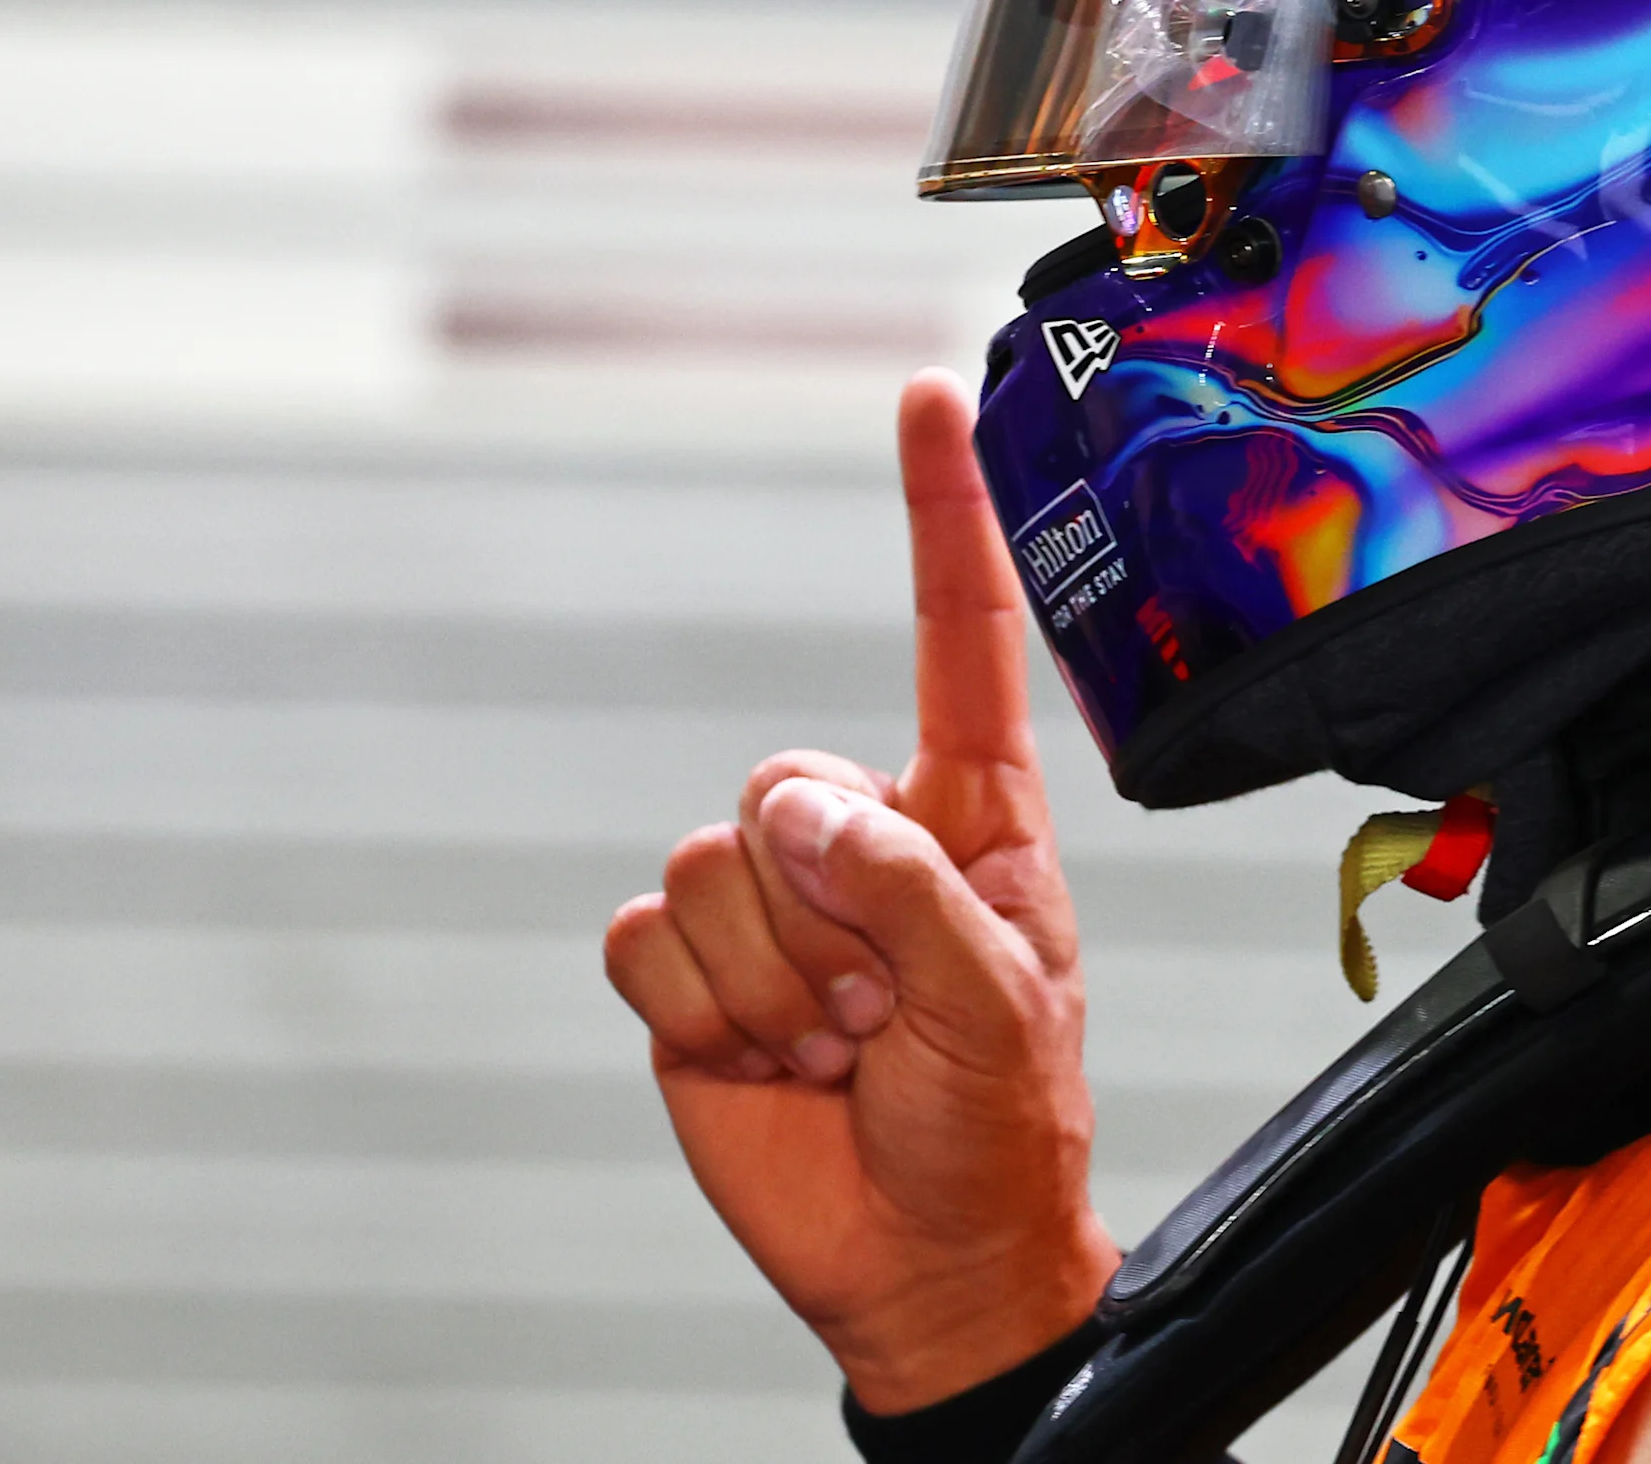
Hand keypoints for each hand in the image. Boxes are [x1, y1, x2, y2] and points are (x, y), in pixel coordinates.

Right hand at [603, 368, 1120, 1409]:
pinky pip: (647, 940)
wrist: (920, 1258)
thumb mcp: (1003, 1001)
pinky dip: (703, 1014)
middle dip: (830, 916)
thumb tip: (796, 813)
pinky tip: (767, 1061)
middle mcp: (865, 833)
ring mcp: (769, 900)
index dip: (941, 515)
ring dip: (777, 983)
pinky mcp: (689, 970)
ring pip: (711, 868)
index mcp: (973, 812)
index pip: (959, 637)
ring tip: (843, 1048)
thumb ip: (915, 889)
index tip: (929, 392)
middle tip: (886, 1011)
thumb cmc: (998, 1125)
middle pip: (782, 782)